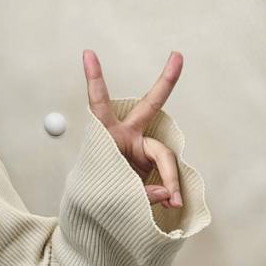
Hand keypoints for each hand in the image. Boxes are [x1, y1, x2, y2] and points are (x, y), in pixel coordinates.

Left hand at [83, 49, 183, 208]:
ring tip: (172, 202)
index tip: (87, 53)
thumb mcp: (110, 194)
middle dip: (166, 81)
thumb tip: (167, 193)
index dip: (95, 78)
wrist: (100, 211)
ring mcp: (141, 148)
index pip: (99, 103)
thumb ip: (140, 192)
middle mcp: (126, 135)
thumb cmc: (98, 194)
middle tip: (177, 56)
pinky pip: (168, 172)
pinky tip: (173, 202)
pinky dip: (172, 189)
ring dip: (169, 178)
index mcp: (105, 133)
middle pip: (150, 105)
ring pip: (164, 155)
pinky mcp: (152, 163)